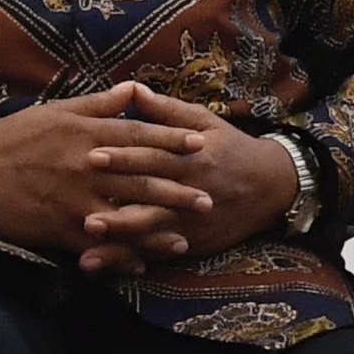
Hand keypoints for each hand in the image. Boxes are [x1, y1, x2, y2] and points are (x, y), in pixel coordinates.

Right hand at [0, 87, 293, 267]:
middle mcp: (85, 166)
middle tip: (210, 197)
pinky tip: (142, 265)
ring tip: (187, 237)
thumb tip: (135, 88)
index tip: (202, 142)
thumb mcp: (55, 112)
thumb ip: (99, 104)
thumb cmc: (11, 138)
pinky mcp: (58, 229)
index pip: (138, 135)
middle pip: (141, 177)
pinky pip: (99, 245)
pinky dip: (121, 256)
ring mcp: (73, 201)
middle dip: (178, 188)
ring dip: (158, 228)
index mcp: (85, 134)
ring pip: (126, 216)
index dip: (172, 138)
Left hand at [75, 109, 309, 269]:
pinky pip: (156, 253)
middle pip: (148, 198)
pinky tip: (102, 264)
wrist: (272, 186)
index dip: (123, 157)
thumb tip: (133, 89)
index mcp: (190, 158)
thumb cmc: (232, 148)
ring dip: (118, 237)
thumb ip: (166, 110)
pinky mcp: (190, 243)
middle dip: (115, 204)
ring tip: (88, 240)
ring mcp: (189, 221)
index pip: (152, 157)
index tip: (92, 154)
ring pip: (150, 231)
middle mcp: (189, 192)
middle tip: (80, 207)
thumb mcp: (205, 122)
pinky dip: (128, 260)